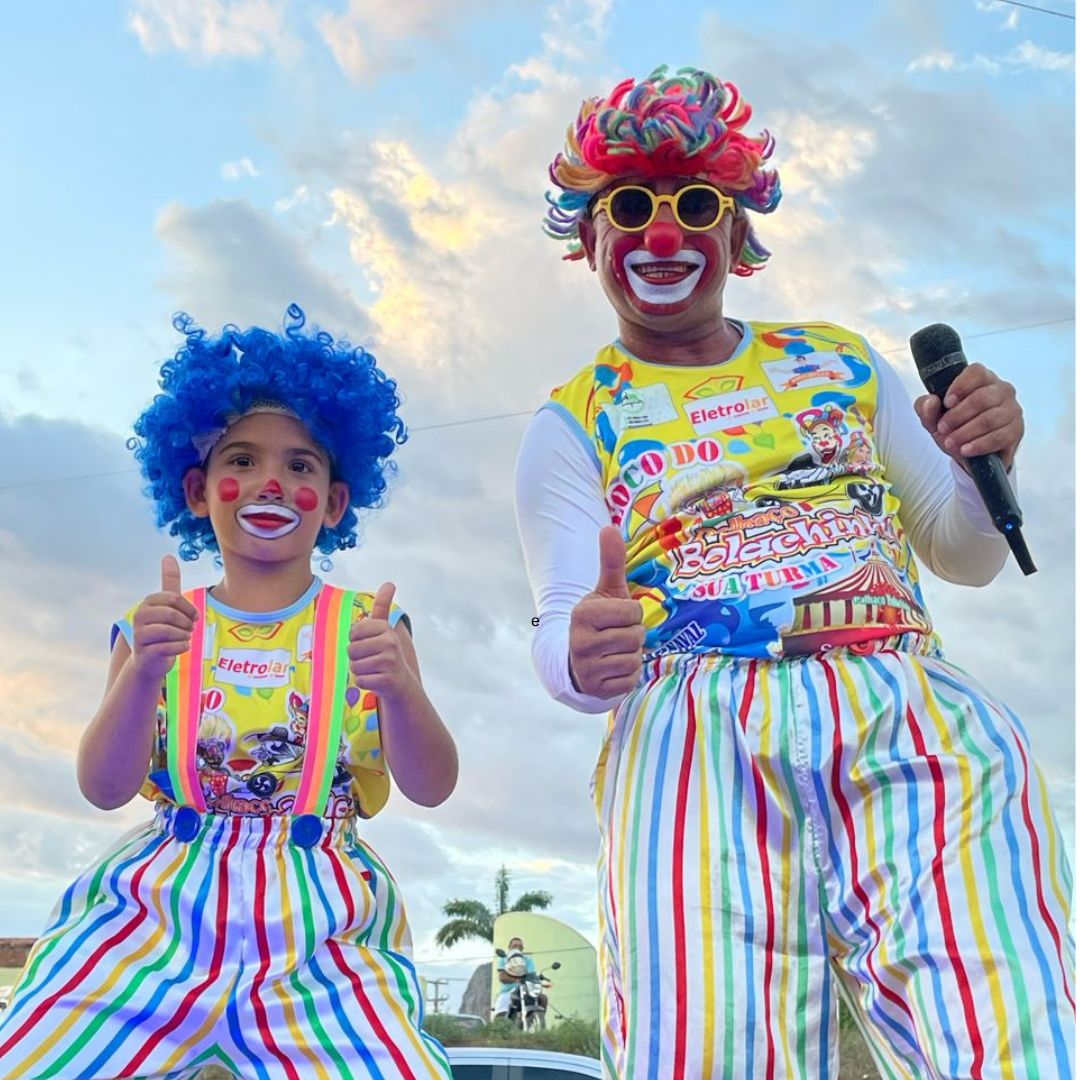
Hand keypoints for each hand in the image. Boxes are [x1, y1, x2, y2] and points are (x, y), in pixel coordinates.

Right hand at [130, 555, 197, 681]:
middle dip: (187, 623)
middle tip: (189, 630)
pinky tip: (182, 647)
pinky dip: (182, 647)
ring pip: (171, 631)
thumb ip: (169, 582)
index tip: (194, 618)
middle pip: (172, 614)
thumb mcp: (167, 605)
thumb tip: (168, 556)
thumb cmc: (163, 630)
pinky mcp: (144, 652)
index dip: (189, 609)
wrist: (151, 661)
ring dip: (185, 636)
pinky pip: (169, 647)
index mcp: (147, 603)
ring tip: (184, 638)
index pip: (174, 598)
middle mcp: (139, 617)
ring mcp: (139, 635)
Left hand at [348, 583, 412, 698]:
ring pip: (355, 666)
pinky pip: (360, 681)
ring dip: (360, 671)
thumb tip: (390, 583)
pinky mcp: (387, 680)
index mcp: (385, 628)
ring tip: (373, 669)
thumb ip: (383, 605)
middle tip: (371, 659)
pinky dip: (364, 683)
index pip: (353, 632)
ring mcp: (390, 661)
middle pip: (351, 650)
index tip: (368, 643)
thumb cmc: (386, 652)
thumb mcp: (383, 628)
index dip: (355, 640)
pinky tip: (375, 680)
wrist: (400, 681)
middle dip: (356, 658)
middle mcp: (390, 642)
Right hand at [568, 526, 644, 697]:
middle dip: (633, 636)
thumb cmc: (600, 620)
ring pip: (634, 659)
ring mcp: (586, 668)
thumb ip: (610, 561)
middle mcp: (580, 642)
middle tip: (617, 635)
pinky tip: (613, 668)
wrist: (578, 658)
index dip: (632, 614)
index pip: (632, 612)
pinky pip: (630, 680)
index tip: (617, 617)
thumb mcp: (606, 591)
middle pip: (635, 637)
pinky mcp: (596, 689)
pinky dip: (627, 675)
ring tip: (615, 651)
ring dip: (632, 656)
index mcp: (582, 614)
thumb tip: (609, 527)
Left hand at [915, 363, 1023, 470]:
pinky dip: (979, 444)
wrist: (970, 452)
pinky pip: (999, 436)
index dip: (960, 386)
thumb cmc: (954, 427)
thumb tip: (930, 401)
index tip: (946, 402)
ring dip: (965, 433)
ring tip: (950, 442)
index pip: (976, 372)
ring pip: (989, 419)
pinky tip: (966, 450)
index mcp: (982, 380)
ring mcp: (1012, 410)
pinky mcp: (1016, 430)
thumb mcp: (934, 418)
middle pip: (981, 398)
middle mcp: (1001, 390)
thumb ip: (926, 408)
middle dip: (957, 416)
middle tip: (942, 428)